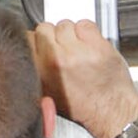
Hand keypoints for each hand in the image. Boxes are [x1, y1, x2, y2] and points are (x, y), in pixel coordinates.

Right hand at [30, 19, 137, 137]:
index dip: (37, 40)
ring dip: (72, 35)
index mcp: (39, 72)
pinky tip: (91, 48)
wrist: (110, 112)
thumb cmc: (82, 107)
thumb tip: (30, 46)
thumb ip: (36, 68)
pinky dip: (89, 33)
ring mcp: (76, 52)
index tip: (43, 44)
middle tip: (64, 49)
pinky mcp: (96, 46)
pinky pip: (85, 24)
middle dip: (53, 36)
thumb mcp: (47, 93)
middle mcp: (55, 60)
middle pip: (44, 28)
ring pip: (65, 24)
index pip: (27, 38)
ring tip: (79, 51)